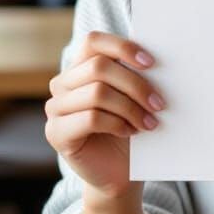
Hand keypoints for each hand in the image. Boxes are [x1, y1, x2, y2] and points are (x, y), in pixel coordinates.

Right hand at [44, 31, 164, 199]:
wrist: (121, 172)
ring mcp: (55, 108)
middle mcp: (62, 83)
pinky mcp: (55, 133)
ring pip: (97, 92)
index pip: (93, 41)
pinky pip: (90, 118)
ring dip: (130, 107)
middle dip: (135, 84)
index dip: (122, 47)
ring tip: (150, 122)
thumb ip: (136, 73)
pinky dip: (117, 123)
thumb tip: (157, 56)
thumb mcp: (134, 96)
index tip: (151, 62)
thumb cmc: (131, 128)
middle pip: (99, 67)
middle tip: (159, 103)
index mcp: (80, 66)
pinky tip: (130, 131)